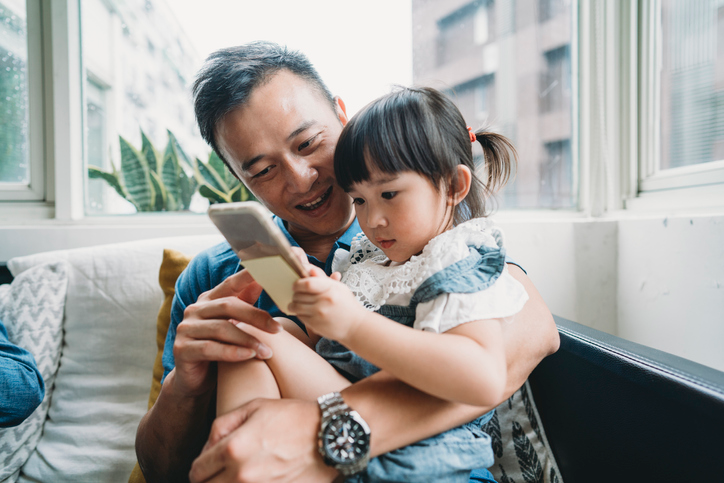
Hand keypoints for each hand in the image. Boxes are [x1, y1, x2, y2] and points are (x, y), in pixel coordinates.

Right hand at [171, 269, 282, 397]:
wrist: (196, 381)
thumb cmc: (219, 349)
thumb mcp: (233, 324)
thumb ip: (244, 303)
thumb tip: (260, 282)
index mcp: (208, 300)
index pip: (230, 283)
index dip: (247, 277)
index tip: (268, 273)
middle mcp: (194, 310)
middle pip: (228, 306)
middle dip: (256, 317)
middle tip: (278, 329)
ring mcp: (186, 329)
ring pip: (221, 328)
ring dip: (248, 340)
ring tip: (267, 352)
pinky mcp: (182, 349)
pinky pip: (210, 348)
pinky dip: (232, 352)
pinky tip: (249, 356)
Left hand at [189, 398, 337, 482]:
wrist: (330, 435)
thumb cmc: (293, 417)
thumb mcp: (255, 407)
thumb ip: (222, 425)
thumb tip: (206, 449)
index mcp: (233, 449)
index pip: (197, 471)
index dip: (199, 467)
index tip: (206, 465)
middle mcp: (242, 475)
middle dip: (209, 480)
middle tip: (219, 472)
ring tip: (240, 475)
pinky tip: (257, 478)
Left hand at [289, 266, 366, 341]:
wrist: (355, 325)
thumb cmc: (346, 304)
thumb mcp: (338, 287)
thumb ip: (323, 279)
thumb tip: (310, 269)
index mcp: (330, 289)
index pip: (307, 283)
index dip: (298, 284)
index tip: (296, 285)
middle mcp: (324, 301)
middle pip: (298, 295)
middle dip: (295, 294)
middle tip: (297, 294)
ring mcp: (319, 314)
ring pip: (295, 306)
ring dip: (293, 304)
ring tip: (297, 303)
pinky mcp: (315, 324)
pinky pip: (299, 316)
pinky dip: (299, 313)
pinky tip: (304, 312)